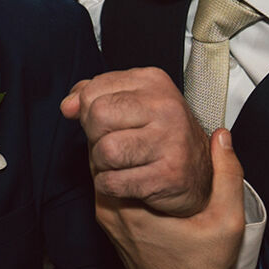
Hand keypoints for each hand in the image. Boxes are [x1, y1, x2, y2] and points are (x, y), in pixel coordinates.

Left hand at [60, 67, 212, 215]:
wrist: (200, 174)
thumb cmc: (159, 137)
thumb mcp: (130, 104)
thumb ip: (93, 96)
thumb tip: (68, 106)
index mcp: (153, 82)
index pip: (92, 91)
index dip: (87, 112)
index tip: (106, 122)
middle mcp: (166, 107)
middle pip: (96, 117)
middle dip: (95, 137)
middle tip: (116, 144)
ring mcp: (170, 140)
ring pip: (104, 152)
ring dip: (103, 165)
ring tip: (124, 163)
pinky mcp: (168, 175)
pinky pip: (112, 182)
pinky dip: (111, 187)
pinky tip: (129, 180)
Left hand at [96, 129, 246, 268]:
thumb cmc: (204, 268)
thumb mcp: (227, 220)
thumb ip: (228, 175)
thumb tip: (223, 138)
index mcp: (131, 212)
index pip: (105, 156)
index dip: (117, 130)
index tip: (136, 115)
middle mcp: (111, 216)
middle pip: (98, 160)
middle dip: (114, 136)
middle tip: (138, 117)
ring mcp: (108, 222)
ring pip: (100, 173)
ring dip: (116, 153)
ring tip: (141, 134)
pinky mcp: (112, 228)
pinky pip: (107, 188)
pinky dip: (119, 171)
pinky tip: (143, 162)